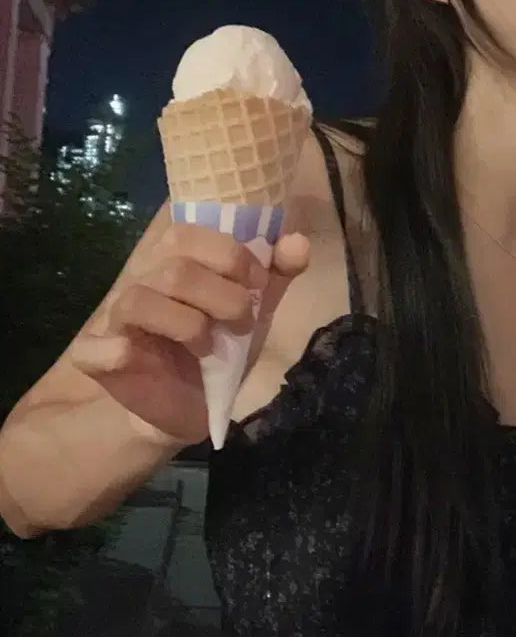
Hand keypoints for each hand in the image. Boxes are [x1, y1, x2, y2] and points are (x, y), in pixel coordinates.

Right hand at [69, 223, 309, 444]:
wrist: (195, 402)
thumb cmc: (223, 344)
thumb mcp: (257, 307)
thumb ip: (278, 273)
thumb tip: (298, 242)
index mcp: (176, 258)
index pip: (189, 234)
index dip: (232, 257)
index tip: (258, 286)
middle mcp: (142, 279)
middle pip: (174, 269)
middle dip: (222, 297)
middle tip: (242, 322)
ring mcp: (116, 317)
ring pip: (140, 300)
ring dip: (187, 326)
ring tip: (208, 347)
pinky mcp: (96, 355)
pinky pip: (98, 346)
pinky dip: (119, 351)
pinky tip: (140, 357)